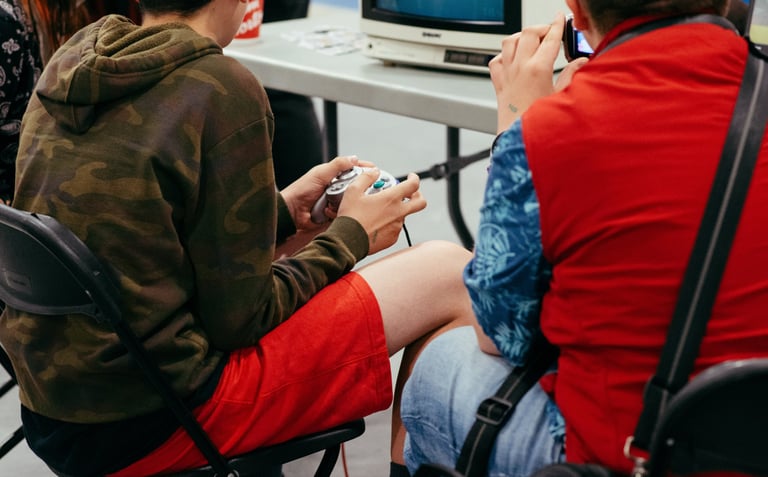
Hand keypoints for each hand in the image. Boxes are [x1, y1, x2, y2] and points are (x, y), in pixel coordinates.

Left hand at [280, 155, 367, 230]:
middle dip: (358, 188)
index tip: (376, 171)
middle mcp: (336, 187)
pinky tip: (328, 211)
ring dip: (345, 201)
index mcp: (333, 175)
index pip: (354, 170)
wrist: (291, 212)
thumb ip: (338, 165)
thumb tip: (354, 158)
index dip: (365, 170)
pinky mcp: (335, 214)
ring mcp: (336, 201)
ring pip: (352, 200)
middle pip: (356, 186)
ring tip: (333, 202)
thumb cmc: (301, 191)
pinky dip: (338, 212)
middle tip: (363, 190)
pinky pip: (344, 212)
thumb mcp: (320, 173)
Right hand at [337, 171, 426, 254]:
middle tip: (410, 193)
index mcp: (391, 199)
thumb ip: (366, 177)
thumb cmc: (351, 217)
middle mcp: (398, 213)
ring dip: (397, 210)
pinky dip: (389, 223)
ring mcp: (397, 227)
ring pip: (404, 215)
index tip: (411, 177)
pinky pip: (395, 228)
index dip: (414, 178)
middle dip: (418, 195)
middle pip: (420, 202)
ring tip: (380, 210)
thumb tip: (374, 172)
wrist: (347, 242)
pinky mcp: (392, 238)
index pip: (413, 185)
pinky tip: (376, 222)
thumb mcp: (353, 191)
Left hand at [489, 12, 583, 132]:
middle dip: (541, 28)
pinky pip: (496, 61)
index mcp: (538, 69)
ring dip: (521, 37)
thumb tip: (581, 63)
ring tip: (532, 41)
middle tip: (550, 32)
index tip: (560, 19)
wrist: (517, 142)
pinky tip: (513, 59)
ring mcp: (507, 75)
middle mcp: (519, 68)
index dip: (557, 25)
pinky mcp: (498, 84)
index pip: (550, 38)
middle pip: (528, 33)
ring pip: (509, 42)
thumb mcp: (561, 98)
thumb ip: (571, 76)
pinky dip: (504, 55)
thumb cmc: (538, 125)